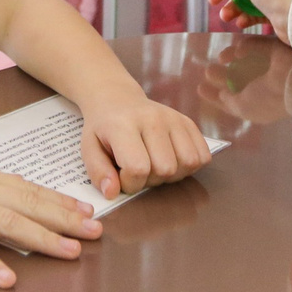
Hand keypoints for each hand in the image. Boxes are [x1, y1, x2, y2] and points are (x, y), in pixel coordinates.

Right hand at [0, 152, 102, 287]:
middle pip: (26, 203)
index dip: (58, 201)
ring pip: (7, 222)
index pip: (26, 188)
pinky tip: (9, 279)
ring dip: (42, 238)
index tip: (86, 211)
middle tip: (96, 231)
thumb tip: (6, 195)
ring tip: (70, 253)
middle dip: (64, 218)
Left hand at [78, 91, 214, 197]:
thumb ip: (98, 172)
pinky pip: (202, 155)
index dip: (130, 183)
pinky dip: (189, 166)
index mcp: (123, 125)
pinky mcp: (188, 122)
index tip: (121, 176)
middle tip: (138, 170)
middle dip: (151, 180)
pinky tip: (171, 159)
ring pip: (188, 163)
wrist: (117, 99)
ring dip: (172, 174)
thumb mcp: (88, 148)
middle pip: (166, 168)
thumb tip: (112, 192)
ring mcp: (174, 118)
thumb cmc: (103, 128)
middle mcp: (153, 119)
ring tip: (155, 165)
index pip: (138, 168)